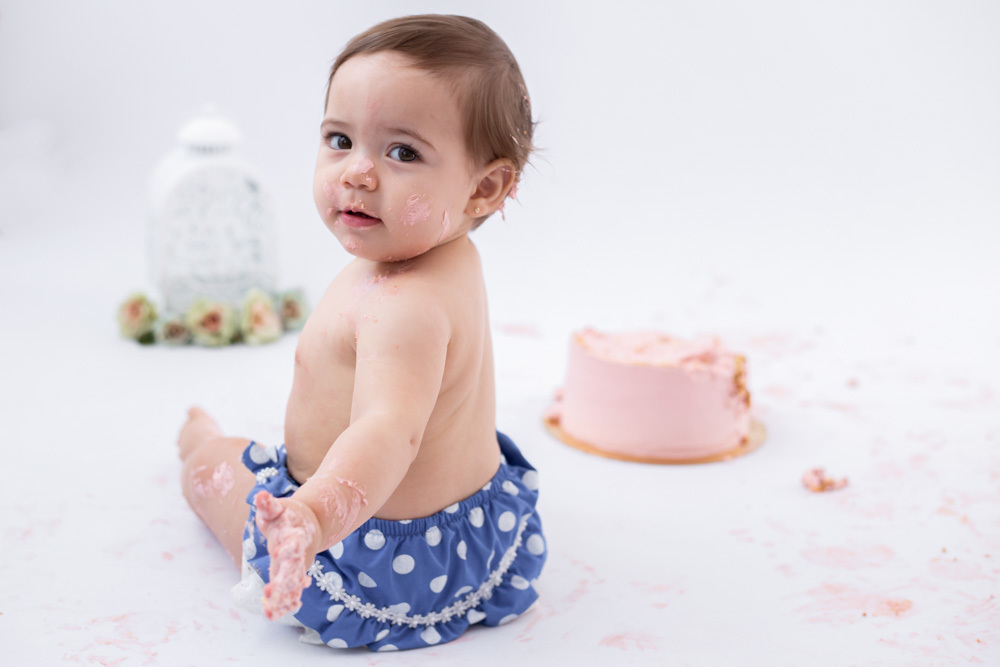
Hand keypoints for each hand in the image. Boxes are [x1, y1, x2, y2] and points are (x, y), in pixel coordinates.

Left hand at [254, 490, 321, 619]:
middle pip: (293, 569)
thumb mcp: (277, 509)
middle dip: (283, 582)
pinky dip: (284, 603)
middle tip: (269, 593)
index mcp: (296, 536)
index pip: (293, 544)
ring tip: (271, 613)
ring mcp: (297, 567)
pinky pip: (290, 592)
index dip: (287, 549)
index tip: (277, 553)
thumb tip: (260, 496)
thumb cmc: (287, 516)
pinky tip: (273, 615)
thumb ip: (268, 504)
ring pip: (292, 585)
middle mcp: (299, 554)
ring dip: (283, 598)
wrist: (308, 524)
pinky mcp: (293, 576)